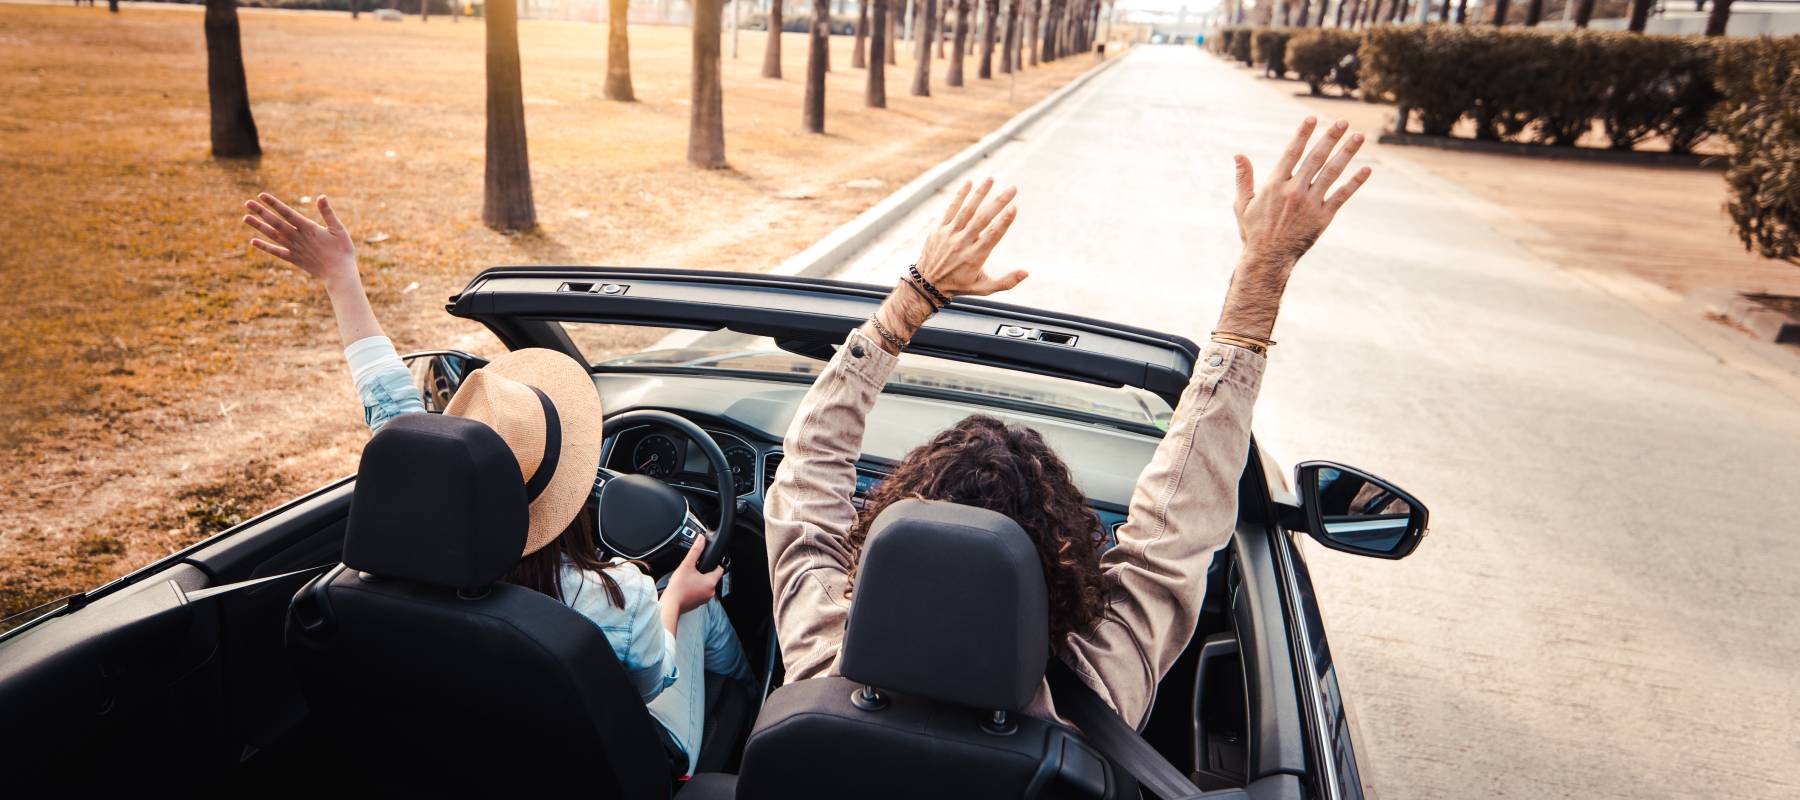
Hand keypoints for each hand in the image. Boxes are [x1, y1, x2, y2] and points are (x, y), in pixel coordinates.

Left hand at [242, 193, 357, 289]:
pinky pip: (276, 252)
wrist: (339, 274)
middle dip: (261, 212)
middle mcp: (298, 237)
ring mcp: (294, 249)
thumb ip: (328, 213)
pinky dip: (265, 247)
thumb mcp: (339, 229)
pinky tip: (253, 241)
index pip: (287, 213)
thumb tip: (321, 196)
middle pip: (276, 222)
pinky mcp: (294, 259)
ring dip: (259, 226)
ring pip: (273, 235)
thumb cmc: (343, 251)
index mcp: (309, 228)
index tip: (261, 196)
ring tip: (245, 217)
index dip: (274, 204)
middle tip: (247, 203)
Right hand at [663, 534, 722, 615]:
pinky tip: (686, 587)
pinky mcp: (698, 604)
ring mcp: (705, 599)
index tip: (708, 560)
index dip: (715, 562)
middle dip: (704, 572)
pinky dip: (695, 589)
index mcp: (711, 582)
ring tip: (689, 578)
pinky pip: (700, 593)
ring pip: (706, 586)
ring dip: (699, 581)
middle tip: (694, 569)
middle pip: (712, 577)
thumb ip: (695, 551)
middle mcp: (711, 592)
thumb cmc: (678, 588)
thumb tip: (701, 539)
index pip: (720, 569)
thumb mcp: (686, 565)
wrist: (670, 605)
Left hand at [913, 177, 1028, 298]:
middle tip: (1013, 189)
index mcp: (975, 257)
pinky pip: (950, 209)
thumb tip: (1026, 273)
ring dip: (980, 193)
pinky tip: (969, 183)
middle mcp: (962, 243)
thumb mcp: (984, 289)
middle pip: (982, 219)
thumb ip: (1006, 282)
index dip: (1004, 221)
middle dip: (998, 202)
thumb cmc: (960, 285)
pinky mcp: (939, 229)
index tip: (1014, 207)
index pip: (992, 236)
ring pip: (966, 210)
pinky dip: (959, 196)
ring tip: (991, 179)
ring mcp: (949, 235)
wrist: (927, 284)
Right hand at [1231, 117, 1370, 278]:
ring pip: (1332, 173)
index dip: (1302, 134)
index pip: (1291, 153)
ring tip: (1359, 137)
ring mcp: (1310, 204)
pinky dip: (1355, 182)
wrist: (1268, 259)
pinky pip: (1341, 196)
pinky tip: (1366, 170)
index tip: (1312, 118)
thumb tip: (1238, 155)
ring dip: (1347, 153)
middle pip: (1316, 158)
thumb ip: (1243, 178)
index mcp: (1274, 185)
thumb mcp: (1243, 204)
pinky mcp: (1323, 217)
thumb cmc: (1253, 231)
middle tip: (1343, 122)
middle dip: (1330, 138)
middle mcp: (1294, 191)